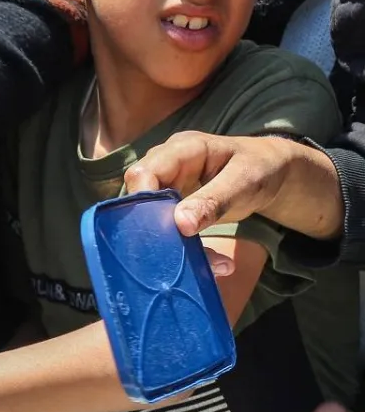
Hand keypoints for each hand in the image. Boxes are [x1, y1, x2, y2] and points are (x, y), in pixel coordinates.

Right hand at [123, 132, 342, 240]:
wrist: (271, 172)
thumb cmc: (260, 167)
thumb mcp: (245, 181)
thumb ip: (214, 200)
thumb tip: (181, 224)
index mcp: (182, 150)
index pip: (143, 172)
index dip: (143, 201)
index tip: (161, 232)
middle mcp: (166, 166)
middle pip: (140, 198)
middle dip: (157, 229)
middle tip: (184, 254)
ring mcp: (166, 187)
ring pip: (150, 219)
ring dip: (175, 245)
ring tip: (214, 262)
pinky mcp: (171, 206)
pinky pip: (166, 229)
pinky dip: (187, 248)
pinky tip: (215, 261)